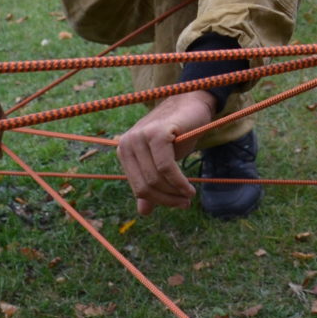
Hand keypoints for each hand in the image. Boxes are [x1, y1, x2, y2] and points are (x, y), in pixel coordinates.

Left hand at [116, 89, 218, 215]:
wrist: (192, 105)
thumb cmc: (177, 134)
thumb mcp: (161, 161)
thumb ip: (150, 182)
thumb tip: (143, 212)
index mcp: (124, 151)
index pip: (137, 187)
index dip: (158, 200)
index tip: (178, 203)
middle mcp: (127, 142)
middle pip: (146, 186)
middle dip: (168, 199)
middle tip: (186, 202)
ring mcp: (141, 136)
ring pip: (155, 178)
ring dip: (175, 192)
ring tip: (190, 194)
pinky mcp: (157, 133)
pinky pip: (166, 167)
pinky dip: (179, 182)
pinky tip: (189, 187)